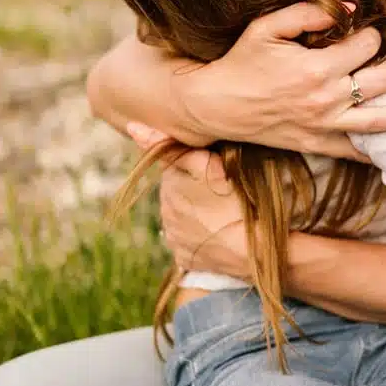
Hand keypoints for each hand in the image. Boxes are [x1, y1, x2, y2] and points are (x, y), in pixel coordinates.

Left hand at [128, 125, 249, 276]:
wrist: (252, 247)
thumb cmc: (234, 200)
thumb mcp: (207, 164)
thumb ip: (171, 146)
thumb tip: (132, 128)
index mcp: (170, 185)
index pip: (177, 167)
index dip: (197, 167)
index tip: (216, 173)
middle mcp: (165, 211)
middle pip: (178, 192)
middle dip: (194, 190)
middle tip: (223, 193)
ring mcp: (174, 237)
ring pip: (182, 217)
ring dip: (197, 213)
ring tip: (223, 214)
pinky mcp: (184, 258)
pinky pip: (189, 242)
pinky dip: (200, 236)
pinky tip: (218, 233)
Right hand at [178, 2, 385, 157]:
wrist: (216, 104)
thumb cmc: (242, 62)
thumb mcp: (268, 26)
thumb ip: (309, 11)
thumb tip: (348, 7)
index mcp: (316, 68)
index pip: (366, 46)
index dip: (370, 34)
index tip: (364, 32)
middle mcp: (326, 100)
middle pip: (382, 80)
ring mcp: (324, 126)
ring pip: (382, 121)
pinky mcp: (318, 145)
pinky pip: (357, 152)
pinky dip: (380, 149)